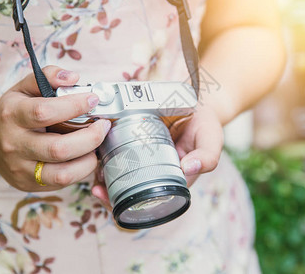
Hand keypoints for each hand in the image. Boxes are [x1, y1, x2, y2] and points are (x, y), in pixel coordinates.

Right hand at [0, 66, 110, 191]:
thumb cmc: (14, 112)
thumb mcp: (24, 87)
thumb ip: (48, 76)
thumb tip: (73, 78)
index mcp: (12, 115)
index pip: (44, 112)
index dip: (74, 105)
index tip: (93, 100)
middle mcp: (14, 144)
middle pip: (59, 148)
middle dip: (90, 137)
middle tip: (103, 126)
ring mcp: (20, 169)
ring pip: (63, 173)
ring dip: (89, 159)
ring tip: (97, 144)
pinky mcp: (28, 185)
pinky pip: (62, 183)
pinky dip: (81, 170)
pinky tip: (85, 156)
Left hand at [91, 105, 223, 207]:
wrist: (195, 100)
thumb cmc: (204, 124)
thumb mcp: (210, 138)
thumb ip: (207, 156)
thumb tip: (188, 168)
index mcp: (173, 178)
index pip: (151, 200)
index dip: (130, 205)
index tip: (114, 199)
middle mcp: (156, 171)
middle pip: (130, 192)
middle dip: (110, 195)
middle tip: (98, 190)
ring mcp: (143, 156)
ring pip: (119, 175)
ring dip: (103, 178)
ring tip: (94, 176)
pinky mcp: (132, 139)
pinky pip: (116, 153)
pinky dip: (103, 156)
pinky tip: (95, 156)